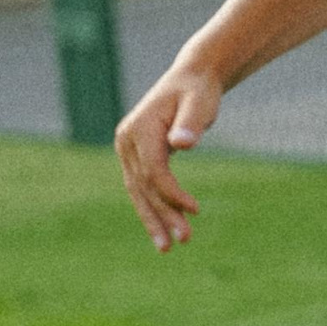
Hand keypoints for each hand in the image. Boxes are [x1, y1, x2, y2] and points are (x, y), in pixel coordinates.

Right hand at [115, 57, 225, 249]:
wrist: (191, 78)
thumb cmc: (198, 90)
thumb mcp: (200, 103)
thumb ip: (191, 122)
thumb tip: (182, 143)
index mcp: (139, 128)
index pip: (153, 170)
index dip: (172, 193)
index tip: (196, 209)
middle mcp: (127, 140)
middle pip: (143, 186)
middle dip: (162, 215)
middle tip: (182, 241)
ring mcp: (127, 149)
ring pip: (139, 191)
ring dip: (154, 219)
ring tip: (169, 247)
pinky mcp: (135, 156)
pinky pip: (142, 187)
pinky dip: (153, 208)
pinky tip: (164, 229)